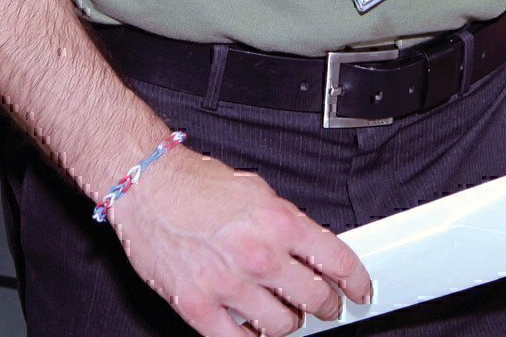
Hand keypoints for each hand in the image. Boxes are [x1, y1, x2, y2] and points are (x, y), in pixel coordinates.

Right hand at [105, 144, 372, 335]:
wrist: (146, 187)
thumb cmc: (193, 184)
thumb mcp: (256, 191)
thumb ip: (286, 223)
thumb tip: (310, 249)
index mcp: (279, 222)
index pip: (337, 261)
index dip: (356, 280)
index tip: (359, 288)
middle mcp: (259, 255)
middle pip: (316, 299)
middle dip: (326, 305)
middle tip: (324, 303)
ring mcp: (230, 286)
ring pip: (284, 327)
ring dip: (291, 323)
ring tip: (286, 314)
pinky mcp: (200, 307)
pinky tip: (255, 330)